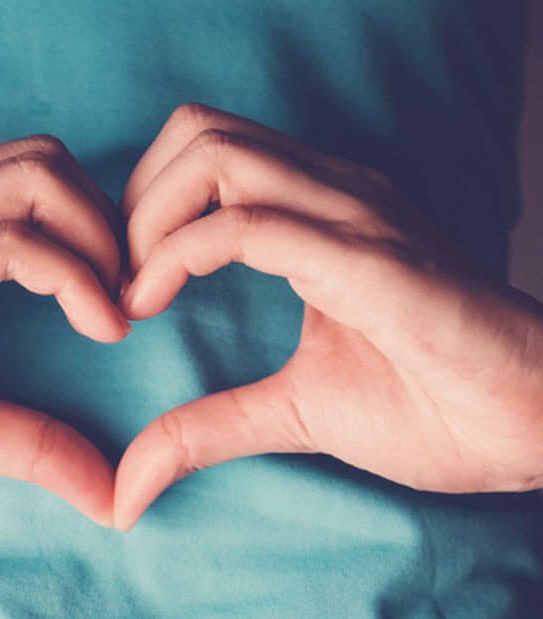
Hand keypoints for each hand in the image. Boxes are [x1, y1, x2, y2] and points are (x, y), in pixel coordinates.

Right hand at [0, 134, 130, 523]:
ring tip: (119, 316)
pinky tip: (99, 327)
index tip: (118, 303)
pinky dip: (74, 276)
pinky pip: (10, 244)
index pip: (26, 177)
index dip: (91, 229)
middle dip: (112, 224)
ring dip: (104, 243)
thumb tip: (106, 489)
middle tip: (131, 300)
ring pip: (38, 182)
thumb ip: (17, 436)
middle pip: (45, 160)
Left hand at [113, 103, 542, 530]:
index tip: (121, 288)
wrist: (534, 427)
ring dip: (146, 220)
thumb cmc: (431, 406)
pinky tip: (151, 305)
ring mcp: (353, 217)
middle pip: (195, 131)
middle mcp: (332, 194)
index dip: (139, 209)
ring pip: (214, 156)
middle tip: (118, 281)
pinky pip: (248, 224)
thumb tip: (127, 488)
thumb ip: (205, 430)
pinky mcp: (368, 259)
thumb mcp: (290, 414)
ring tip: (133, 295)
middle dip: (131, 201)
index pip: (202, 153)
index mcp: (317, 213)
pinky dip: (177, 255)